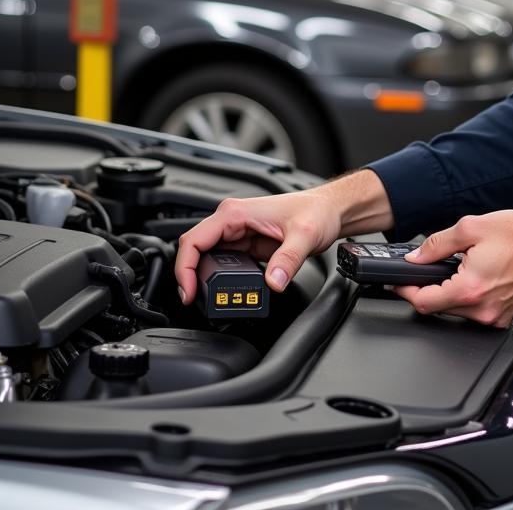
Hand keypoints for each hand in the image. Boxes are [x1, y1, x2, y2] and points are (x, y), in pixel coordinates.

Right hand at [174, 189, 341, 302]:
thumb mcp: (304, 236)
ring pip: (206, 258)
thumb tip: (272, 282)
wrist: (329, 210)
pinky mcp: (246, 245)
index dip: (184, 268)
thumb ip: (287, 260)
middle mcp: (232, 221)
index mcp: (236, 213)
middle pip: (195, 250)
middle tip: (195, 301)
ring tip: (209, 300)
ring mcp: (238, 233)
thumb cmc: (316, 211)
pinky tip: (223, 292)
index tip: (188, 291)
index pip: (194, 239)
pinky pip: (223, 263)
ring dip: (203, 279)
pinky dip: (218, 278)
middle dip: (190, 276)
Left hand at [393, 210, 512, 327]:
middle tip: (430, 269)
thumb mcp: (472, 228)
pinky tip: (480, 277)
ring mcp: (496, 317)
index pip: (424, 302)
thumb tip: (417, 257)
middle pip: (439, 308)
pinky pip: (477, 312)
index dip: (406, 291)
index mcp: (470, 289)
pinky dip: (470, 298)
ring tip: (463, 268)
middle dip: (430, 289)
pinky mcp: (506, 317)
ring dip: (451, 293)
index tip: (397, 284)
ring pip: (458, 311)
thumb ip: (437, 244)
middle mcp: (483, 309)